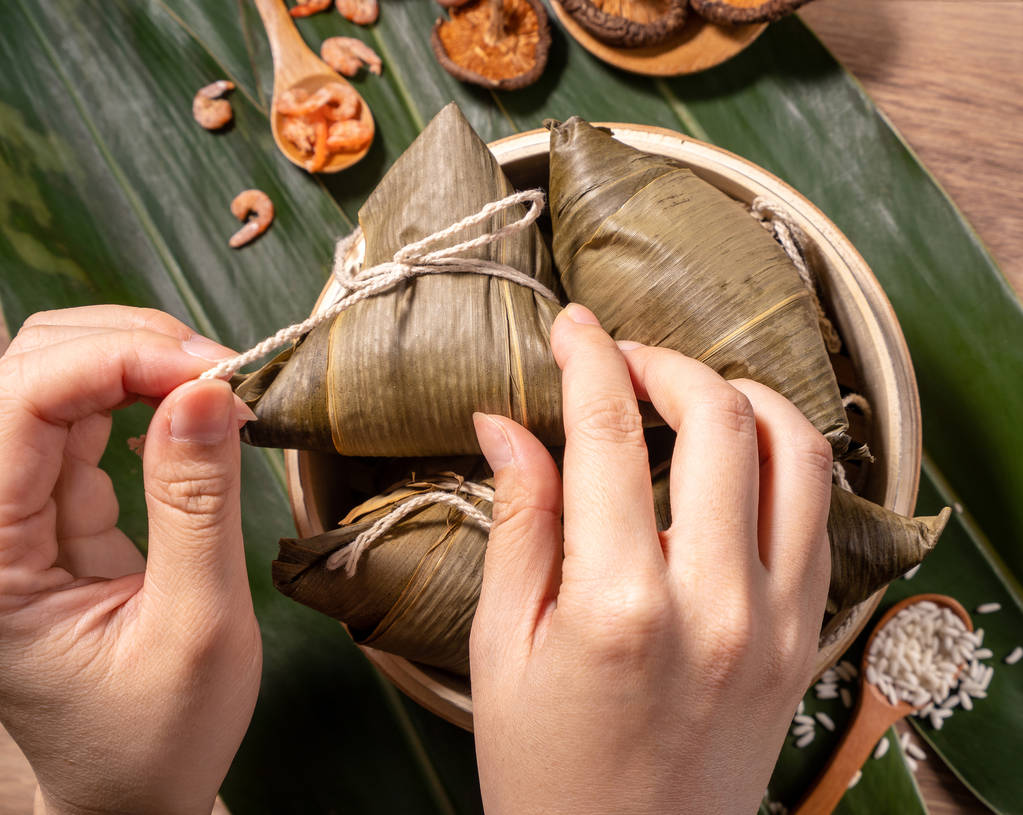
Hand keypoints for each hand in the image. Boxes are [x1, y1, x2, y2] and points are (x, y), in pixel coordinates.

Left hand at [0, 307, 260, 814]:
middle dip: (129, 346)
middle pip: (28, 370)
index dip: (115, 361)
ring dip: (141, 361)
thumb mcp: (196, 627)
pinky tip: (196, 408)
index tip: (212, 372)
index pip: (20, 404)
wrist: (134, 788)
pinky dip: (148, 395)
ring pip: (57, 378)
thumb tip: (208, 396)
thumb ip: (198, 506)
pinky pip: (89, 419)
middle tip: (224, 371)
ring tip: (220, 384)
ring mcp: (17, 509)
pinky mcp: (55, 507)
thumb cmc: (156, 734)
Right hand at [470, 304, 832, 814]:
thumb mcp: (501, 648)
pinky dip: (784, 461)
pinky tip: (736, 459)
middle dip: (665, 362)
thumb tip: (506, 424)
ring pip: (798, 453)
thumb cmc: (547, 771)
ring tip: (689, 393)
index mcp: (619, 605)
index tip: (570, 327)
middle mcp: (715, 603)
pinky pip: (820, 516)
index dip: (587, 358)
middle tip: (622, 357)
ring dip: (743, 397)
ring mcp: (776, 622)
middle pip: (719, 419)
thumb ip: (519, 522)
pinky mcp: (804, 639)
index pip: (607, 434)